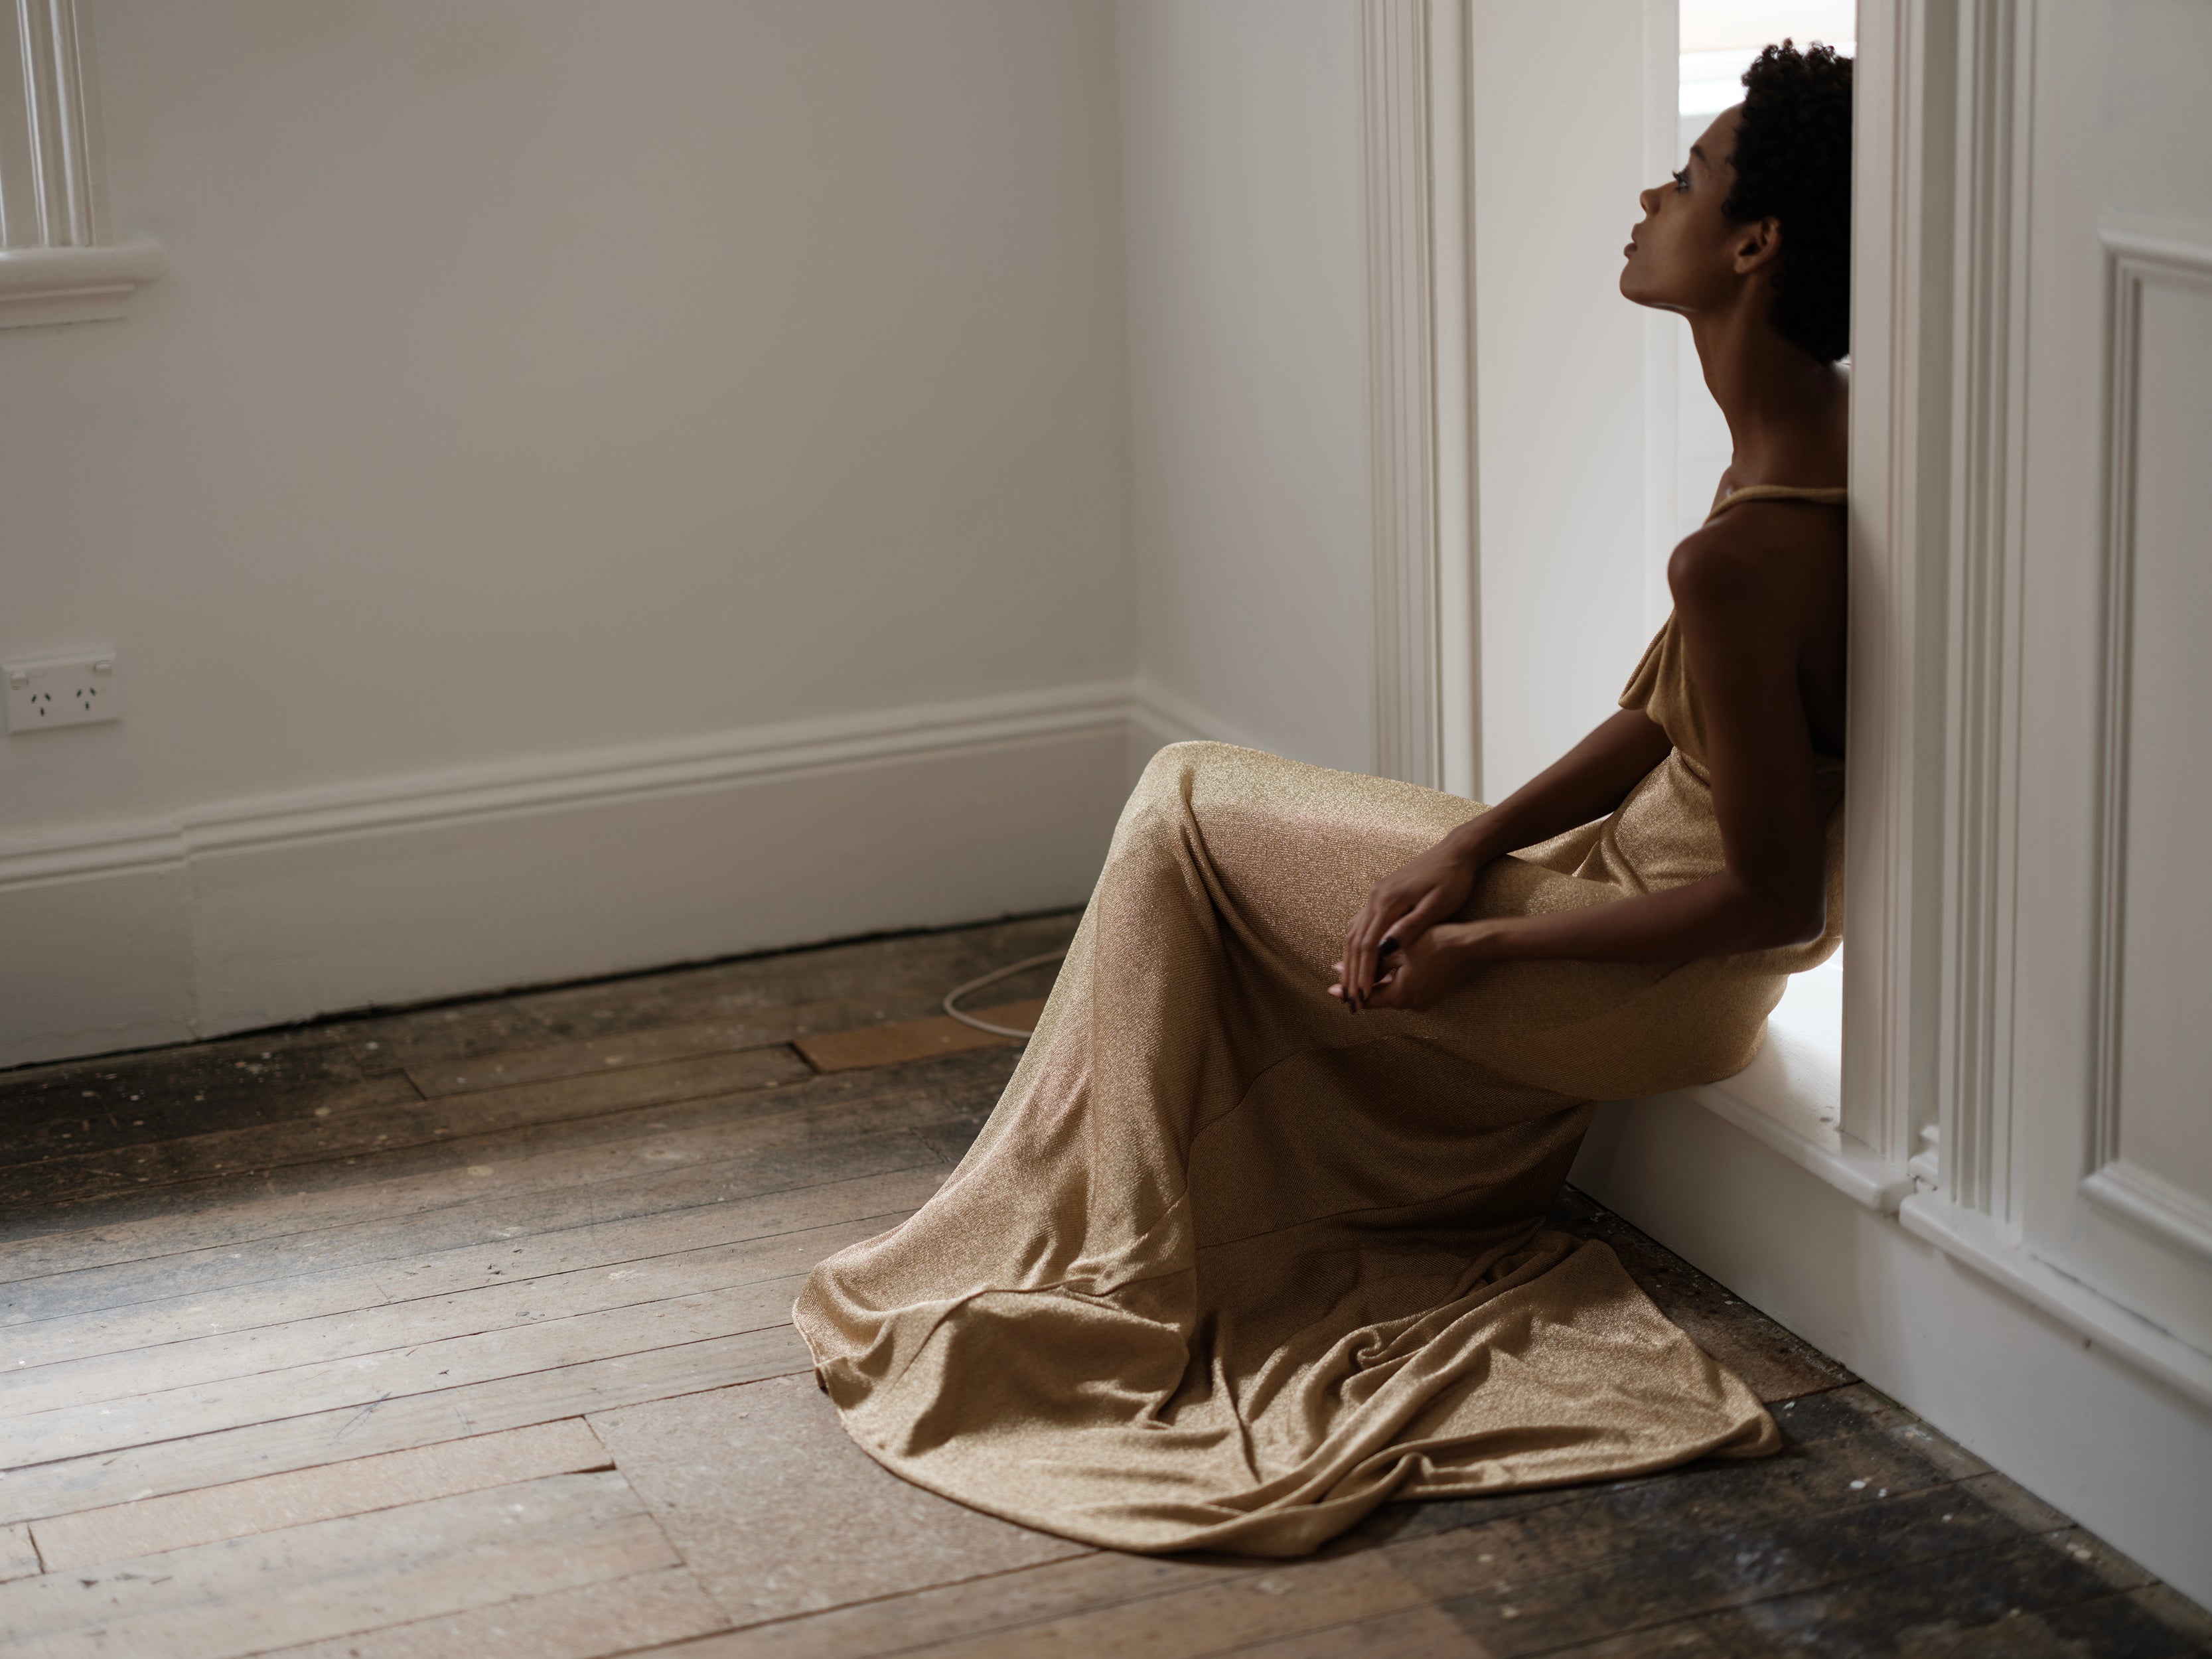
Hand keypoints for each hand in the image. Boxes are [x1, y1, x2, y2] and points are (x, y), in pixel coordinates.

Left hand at [1330, 921, 1502, 1011]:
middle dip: (1360, 983)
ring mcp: (1425, 1001)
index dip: (1348, 991)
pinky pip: (1406, 988)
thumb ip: (1375, 961)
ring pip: (1392, 992)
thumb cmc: (1437, 942)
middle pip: (1378, 996)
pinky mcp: (1434, 993)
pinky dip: (1393, 979)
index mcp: (1401, 995)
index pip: (1366, 998)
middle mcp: (1412, 1004)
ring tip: (1360, 969)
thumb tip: (1349, 967)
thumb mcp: (1399, 948)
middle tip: (1339, 975)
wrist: (1473, 946)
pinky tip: (1387, 967)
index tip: (1331, 987)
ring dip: (1377, 980)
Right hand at [1334, 834, 1482, 1011]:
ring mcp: (1376, 893)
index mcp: (1388, 901)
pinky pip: (1361, 922)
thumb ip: (1410, 927)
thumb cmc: (1452, 881)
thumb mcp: (1437, 906)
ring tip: (1350, 984)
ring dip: (1350, 960)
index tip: (1361, 997)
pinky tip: (1357, 958)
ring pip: (1353, 932)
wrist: (1456, 852)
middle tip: (1350, 999)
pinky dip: (1356, 944)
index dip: (1363, 974)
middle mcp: (1375, 897)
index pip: (1368, 946)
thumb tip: (1385, 949)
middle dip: (1350, 972)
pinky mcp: (1381, 893)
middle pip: (1354, 941)